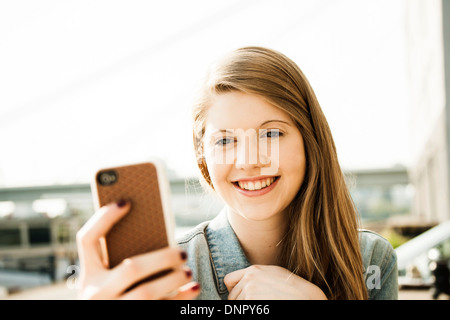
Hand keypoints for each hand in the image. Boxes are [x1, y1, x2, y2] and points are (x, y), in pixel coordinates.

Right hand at [76, 200, 199, 299]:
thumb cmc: (111, 298)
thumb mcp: (104, 283)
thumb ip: (118, 262)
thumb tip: (159, 238)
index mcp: (88, 276)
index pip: (87, 240)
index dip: (104, 218)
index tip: (126, 202)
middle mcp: (95, 294)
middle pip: (132, 268)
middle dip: (162, 258)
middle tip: (181, 252)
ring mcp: (113, 309)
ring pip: (147, 293)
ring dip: (174, 280)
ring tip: (188, 271)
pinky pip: (161, 309)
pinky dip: (181, 298)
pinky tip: (194, 288)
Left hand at [224, 265, 326, 299]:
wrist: (306, 297)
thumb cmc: (293, 288)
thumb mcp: (274, 274)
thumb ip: (256, 276)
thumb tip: (241, 283)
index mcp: (253, 270)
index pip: (229, 281)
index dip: (234, 290)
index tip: (242, 296)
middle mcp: (249, 279)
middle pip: (232, 296)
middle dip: (240, 302)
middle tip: (258, 304)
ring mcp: (250, 292)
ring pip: (237, 305)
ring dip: (246, 307)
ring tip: (264, 305)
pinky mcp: (252, 303)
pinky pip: (243, 309)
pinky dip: (250, 310)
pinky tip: (263, 309)